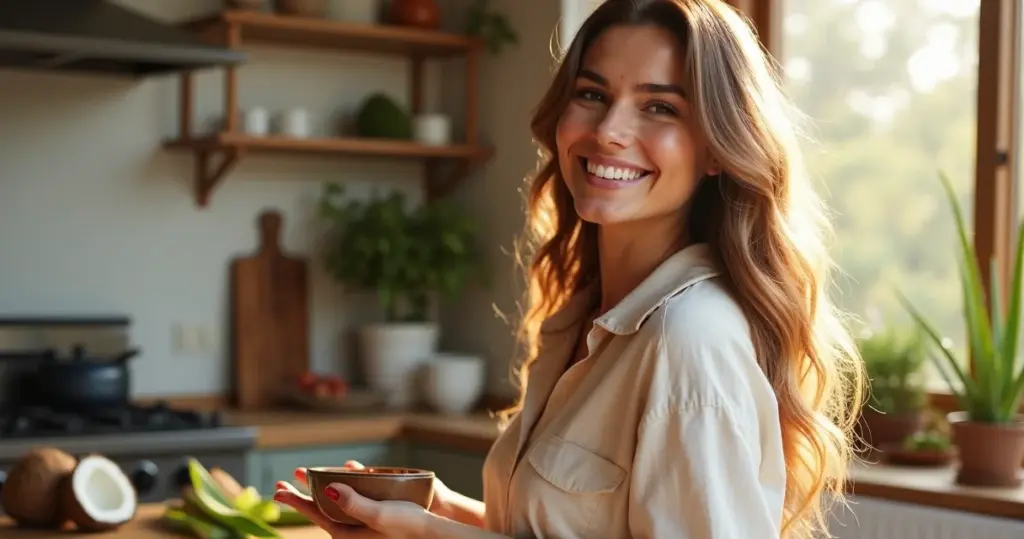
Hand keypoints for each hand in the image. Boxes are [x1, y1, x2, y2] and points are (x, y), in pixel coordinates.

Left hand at [272, 462, 437, 538]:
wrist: (430, 531)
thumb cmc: (407, 525)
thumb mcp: (378, 514)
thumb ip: (353, 503)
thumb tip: (327, 488)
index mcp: (346, 532)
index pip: (314, 513)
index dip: (295, 501)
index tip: (277, 491)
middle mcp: (351, 529)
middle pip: (320, 508)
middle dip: (301, 494)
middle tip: (281, 483)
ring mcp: (361, 522)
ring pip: (333, 503)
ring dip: (319, 487)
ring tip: (305, 477)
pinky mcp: (372, 515)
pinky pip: (351, 500)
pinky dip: (343, 486)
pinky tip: (344, 475)